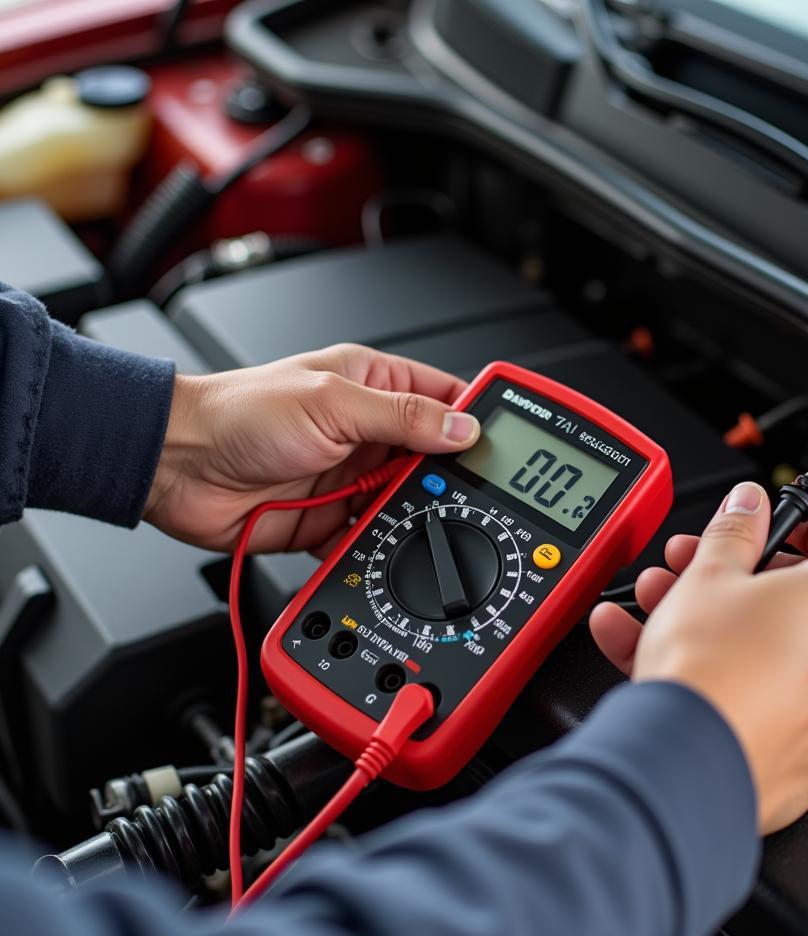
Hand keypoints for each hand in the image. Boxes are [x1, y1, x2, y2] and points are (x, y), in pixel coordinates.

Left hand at [144, 345, 478, 553]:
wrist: (178, 467)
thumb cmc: (240, 414)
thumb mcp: (333, 404)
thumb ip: (403, 418)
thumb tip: (463, 428)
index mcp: (372, 385)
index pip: (443, 398)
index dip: (474, 417)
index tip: (499, 444)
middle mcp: (366, 431)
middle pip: (432, 459)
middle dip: (447, 478)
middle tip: (462, 493)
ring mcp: (350, 477)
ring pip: (406, 503)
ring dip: (411, 515)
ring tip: (417, 520)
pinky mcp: (332, 520)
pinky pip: (370, 539)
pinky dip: (378, 547)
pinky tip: (382, 546)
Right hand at [589, 481, 807, 834]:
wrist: (686, 763)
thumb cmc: (705, 672)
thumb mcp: (707, 576)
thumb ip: (733, 531)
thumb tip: (747, 505)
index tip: (781, 531)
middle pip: (806, 604)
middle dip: (742, 582)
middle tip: (694, 574)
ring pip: (780, 657)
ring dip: (724, 631)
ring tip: (659, 617)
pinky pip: (771, 706)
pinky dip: (732, 684)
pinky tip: (670, 668)